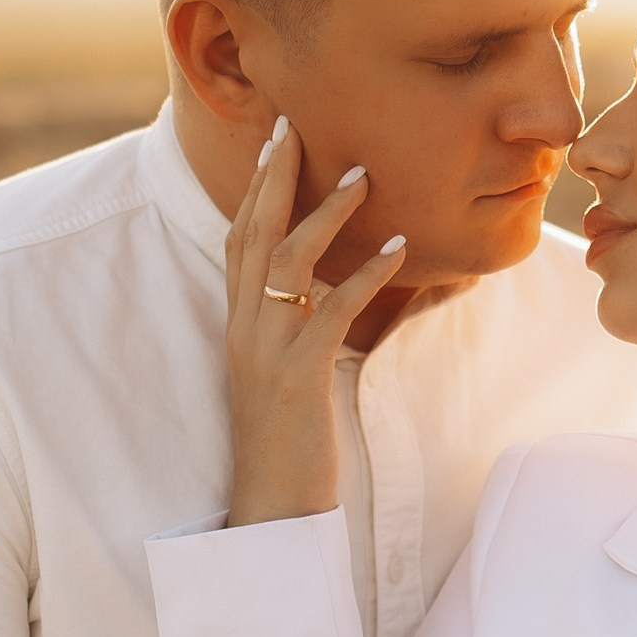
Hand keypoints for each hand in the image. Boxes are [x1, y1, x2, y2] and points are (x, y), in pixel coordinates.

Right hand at [221, 118, 405, 525]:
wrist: (271, 509)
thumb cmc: (287, 444)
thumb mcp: (287, 376)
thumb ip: (297, 331)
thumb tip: (330, 297)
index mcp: (238, 325)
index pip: (239, 242)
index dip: (256, 190)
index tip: (276, 141)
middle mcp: (243, 329)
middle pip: (254, 236)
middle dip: (274, 178)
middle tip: (294, 126)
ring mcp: (266, 350)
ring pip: (289, 263)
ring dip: (326, 215)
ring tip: (362, 176)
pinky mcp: (298, 375)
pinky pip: (331, 311)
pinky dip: (365, 275)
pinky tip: (397, 250)